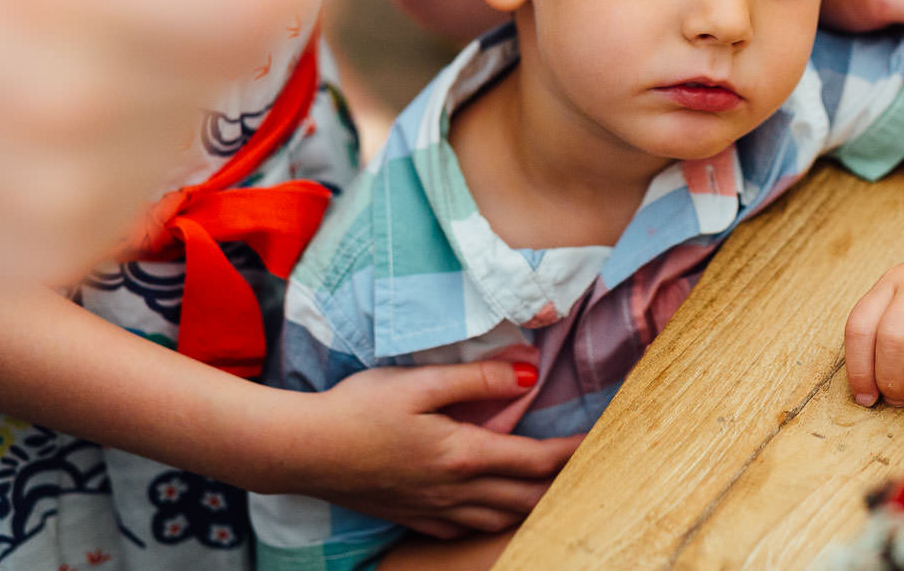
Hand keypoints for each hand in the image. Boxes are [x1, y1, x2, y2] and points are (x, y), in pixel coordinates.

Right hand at [0, 0, 314, 282]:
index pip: (264, 3)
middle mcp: (70, 100)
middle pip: (234, 67)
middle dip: (200, 38)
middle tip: (120, 26)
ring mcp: (59, 192)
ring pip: (190, 135)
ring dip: (155, 107)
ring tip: (60, 87)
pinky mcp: (48, 259)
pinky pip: (140, 203)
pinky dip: (112, 174)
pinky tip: (41, 149)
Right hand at [281, 360, 581, 536]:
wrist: (299, 451)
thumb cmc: (357, 409)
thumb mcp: (419, 382)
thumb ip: (477, 378)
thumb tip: (528, 375)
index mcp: (462, 455)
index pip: (536, 460)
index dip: (574, 452)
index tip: (604, 441)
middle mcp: (454, 491)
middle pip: (527, 498)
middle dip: (563, 484)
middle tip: (590, 468)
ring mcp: (432, 509)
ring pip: (500, 519)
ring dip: (533, 506)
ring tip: (553, 489)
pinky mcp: (411, 516)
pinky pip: (465, 528)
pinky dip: (493, 520)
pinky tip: (494, 510)